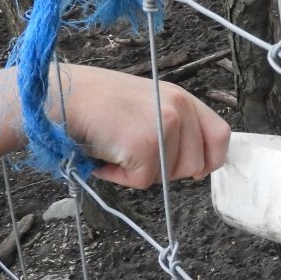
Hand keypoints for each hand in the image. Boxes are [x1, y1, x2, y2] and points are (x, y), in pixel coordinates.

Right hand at [50, 65, 231, 188]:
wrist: (59, 97)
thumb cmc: (96, 104)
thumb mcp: (148, 106)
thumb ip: (175, 127)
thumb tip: (197, 167)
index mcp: (182, 98)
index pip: (220, 136)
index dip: (209, 160)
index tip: (193, 170)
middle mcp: (179, 108)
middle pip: (195, 165)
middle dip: (165, 170)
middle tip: (133, 152)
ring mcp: (165, 125)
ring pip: (169, 176)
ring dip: (140, 172)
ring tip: (116, 148)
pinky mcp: (146, 145)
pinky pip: (143, 182)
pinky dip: (121, 177)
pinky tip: (106, 156)